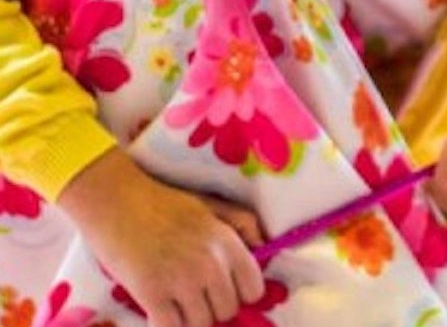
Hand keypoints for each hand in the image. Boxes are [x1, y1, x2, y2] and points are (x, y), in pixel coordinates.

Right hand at [56, 147, 265, 326]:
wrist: (115, 201)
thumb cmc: (163, 202)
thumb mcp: (212, 205)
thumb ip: (243, 224)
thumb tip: (263, 246)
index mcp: (228, 243)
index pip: (253, 290)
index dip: (240, 294)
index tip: (223, 290)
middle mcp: (211, 264)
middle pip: (226, 311)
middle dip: (212, 307)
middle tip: (193, 295)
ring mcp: (182, 281)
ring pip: (200, 324)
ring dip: (188, 319)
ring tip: (174, 302)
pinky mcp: (152, 295)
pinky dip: (166, 325)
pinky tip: (159, 313)